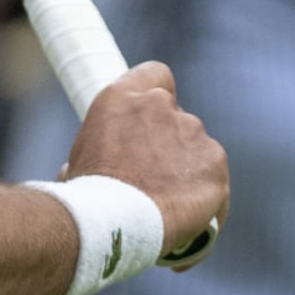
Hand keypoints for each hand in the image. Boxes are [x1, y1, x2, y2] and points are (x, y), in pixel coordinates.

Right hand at [63, 62, 228, 263]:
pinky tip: (189, 214)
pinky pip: (214, 176)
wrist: (112, 221)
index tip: (152, 116)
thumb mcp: (79, 157)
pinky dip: (205, 192)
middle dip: (170, 141)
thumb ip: (103, 146)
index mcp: (120, 97)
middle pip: (177, 116)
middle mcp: (159, 105)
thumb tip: (106, 165)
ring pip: (197, 147)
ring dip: (187, 167)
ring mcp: (191, 131)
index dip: (158, 93)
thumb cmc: (88, 195)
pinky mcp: (215, 162)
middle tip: (154, 173)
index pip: (155, 74)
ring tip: (169, 200)